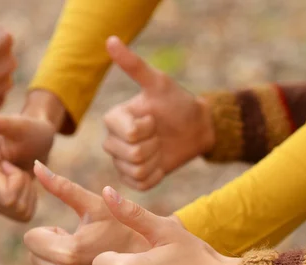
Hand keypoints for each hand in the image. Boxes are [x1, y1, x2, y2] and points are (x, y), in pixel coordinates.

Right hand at [0, 109, 53, 220]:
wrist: (35, 141)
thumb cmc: (28, 130)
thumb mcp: (17, 126)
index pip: (8, 195)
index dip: (20, 179)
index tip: (14, 162)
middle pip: (12, 205)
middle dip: (24, 186)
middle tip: (21, 167)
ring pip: (18, 212)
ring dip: (28, 192)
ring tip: (22, 173)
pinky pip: (23, 217)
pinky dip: (30, 201)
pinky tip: (24, 184)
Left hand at [23, 162, 149, 264]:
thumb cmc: (129, 230)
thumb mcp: (98, 206)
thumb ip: (63, 188)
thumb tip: (36, 166)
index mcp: (68, 254)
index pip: (31, 240)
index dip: (55, 232)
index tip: (81, 234)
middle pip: (34, 258)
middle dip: (55, 248)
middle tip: (89, 247)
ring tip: (93, 261)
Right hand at [102, 36, 214, 190]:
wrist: (195, 127)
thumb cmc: (177, 102)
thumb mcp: (158, 83)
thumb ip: (134, 65)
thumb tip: (110, 39)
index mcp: (113, 120)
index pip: (129, 134)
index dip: (148, 129)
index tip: (154, 118)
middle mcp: (112, 141)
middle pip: (131, 155)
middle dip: (154, 145)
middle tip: (159, 134)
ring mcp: (121, 162)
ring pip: (137, 170)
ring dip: (157, 160)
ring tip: (160, 147)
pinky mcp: (132, 179)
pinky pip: (142, 184)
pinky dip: (157, 175)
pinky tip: (160, 162)